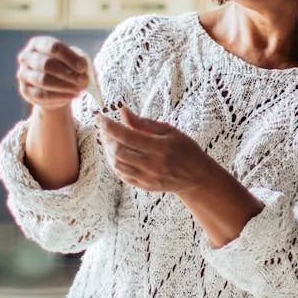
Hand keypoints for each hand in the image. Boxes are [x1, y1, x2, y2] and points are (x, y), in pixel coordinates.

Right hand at [17, 37, 87, 111]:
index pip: (53, 47)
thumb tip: (82, 70)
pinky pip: (41, 94)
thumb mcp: (72, 61)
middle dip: (68, 74)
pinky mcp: (25, 90)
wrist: (54, 88)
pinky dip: (59, 96)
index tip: (83, 68)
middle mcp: (26, 57)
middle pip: (46, 64)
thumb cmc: (65, 68)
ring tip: (79, 89)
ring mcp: (23, 74)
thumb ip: (78, 61)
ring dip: (64, 86)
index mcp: (38, 44)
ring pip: (43, 80)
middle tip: (83, 81)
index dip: (70, 57)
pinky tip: (72, 95)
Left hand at [97, 107, 212, 192]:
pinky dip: (114, 163)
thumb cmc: (185, 150)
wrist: (197, 177)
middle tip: (103, 128)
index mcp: (160, 147)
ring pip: (117, 165)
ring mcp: (148, 178)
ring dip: (108, 151)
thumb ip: (144, 123)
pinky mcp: (144, 186)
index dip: (109, 126)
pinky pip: (122, 175)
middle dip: (106, 138)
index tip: (100, 117)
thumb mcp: (170, 131)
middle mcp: (153, 165)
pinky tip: (115, 154)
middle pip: (118, 152)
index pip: (126, 136)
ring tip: (108, 139)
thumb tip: (123, 111)